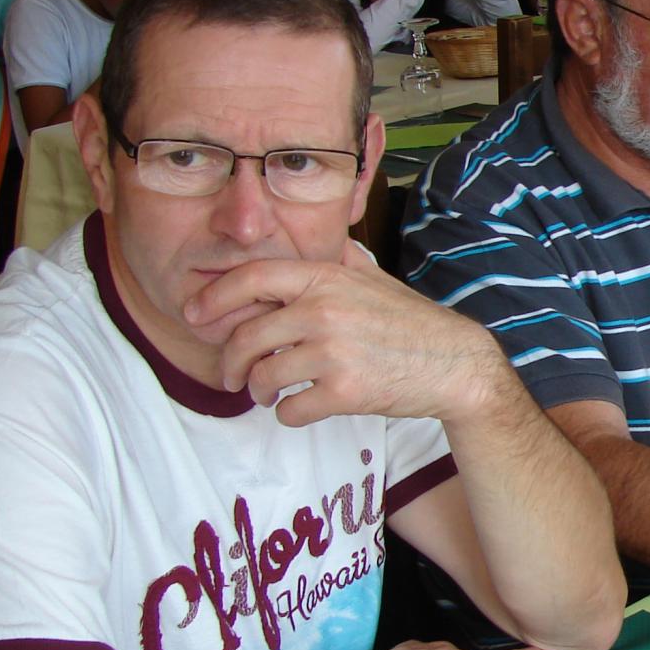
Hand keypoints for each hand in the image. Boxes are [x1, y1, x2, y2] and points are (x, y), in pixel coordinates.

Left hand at [187, 242, 509, 425]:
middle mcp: (324, 311)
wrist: (455, 364)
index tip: (194, 315)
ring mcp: (333, 353)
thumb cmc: (412, 322)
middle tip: (230, 374)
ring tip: (265, 393)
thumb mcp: (375, 277)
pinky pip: (290, 409)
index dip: (213, 297)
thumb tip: (320, 236)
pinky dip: (286, 413)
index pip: (250, 278)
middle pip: (246, 336)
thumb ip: (340, 258)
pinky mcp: (344, 392)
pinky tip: (298, 408)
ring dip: (256, 390)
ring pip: (263, 376)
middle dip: (229, 361)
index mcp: (326, 278)